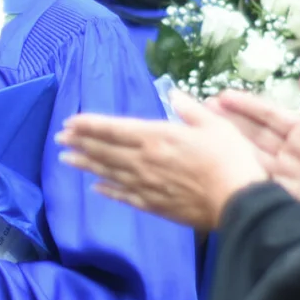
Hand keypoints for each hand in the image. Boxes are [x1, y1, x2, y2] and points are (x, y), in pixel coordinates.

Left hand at [58, 91, 268, 229]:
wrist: (240, 203)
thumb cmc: (231, 160)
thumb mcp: (215, 125)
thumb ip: (190, 110)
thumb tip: (172, 94)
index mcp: (157, 137)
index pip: (113, 128)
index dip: (89, 124)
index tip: (70, 122)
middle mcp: (144, 160)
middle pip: (104, 150)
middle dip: (80, 142)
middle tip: (59, 138)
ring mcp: (146, 185)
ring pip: (108, 173)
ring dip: (85, 164)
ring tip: (66, 158)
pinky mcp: (154, 205)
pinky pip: (123, 196)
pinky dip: (107, 191)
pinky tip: (95, 188)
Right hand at [213, 77, 299, 230]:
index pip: (269, 114)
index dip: (246, 105)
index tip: (221, 96)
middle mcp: (288, 151)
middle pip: (253, 131)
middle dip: (227, 119)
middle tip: (199, 108)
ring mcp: (279, 173)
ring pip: (246, 150)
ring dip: (224, 139)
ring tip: (198, 127)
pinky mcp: (274, 192)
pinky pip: (250, 175)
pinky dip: (231, 165)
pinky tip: (213, 157)